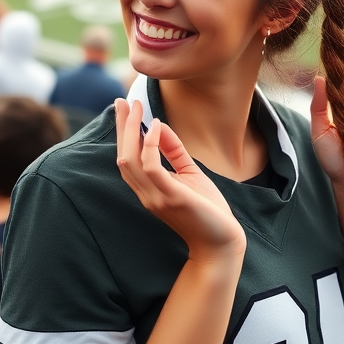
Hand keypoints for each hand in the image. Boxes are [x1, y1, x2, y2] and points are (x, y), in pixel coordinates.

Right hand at [115, 99, 245, 261]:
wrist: (221, 242)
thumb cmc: (208, 210)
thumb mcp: (190, 174)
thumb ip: (175, 152)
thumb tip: (161, 127)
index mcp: (149, 189)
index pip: (128, 157)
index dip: (123, 132)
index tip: (123, 107)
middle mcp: (147, 193)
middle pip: (123, 156)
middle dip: (122, 127)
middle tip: (123, 101)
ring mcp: (156, 197)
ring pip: (130, 160)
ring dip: (131, 131)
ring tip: (136, 107)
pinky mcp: (171, 198)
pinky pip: (151, 168)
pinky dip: (150, 146)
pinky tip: (156, 127)